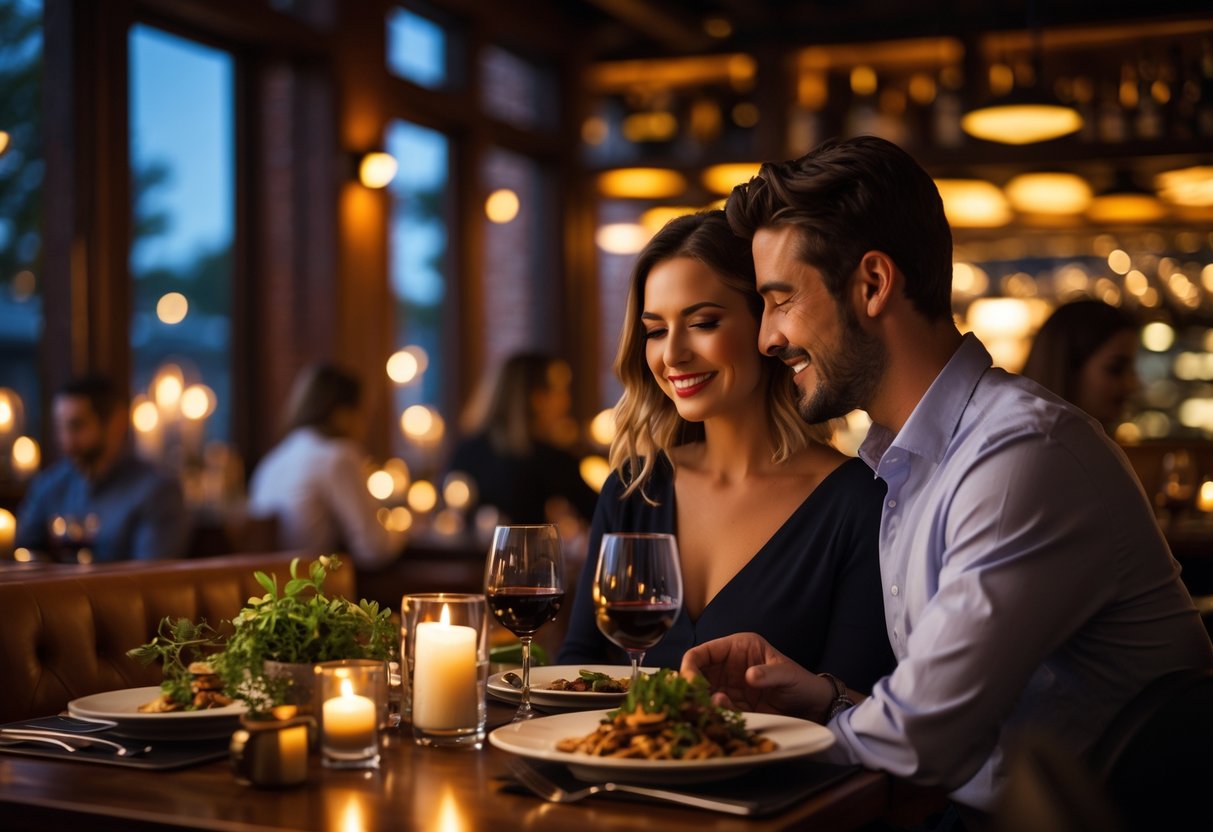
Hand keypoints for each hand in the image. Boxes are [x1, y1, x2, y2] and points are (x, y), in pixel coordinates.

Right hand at [680, 633, 833, 720]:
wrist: (812, 708)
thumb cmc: (801, 682)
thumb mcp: (787, 674)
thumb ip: (769, 674)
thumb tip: (749, 676)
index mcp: (736, 648)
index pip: (702, 653)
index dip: (689, 666)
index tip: (687, 683)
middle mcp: (727, 666)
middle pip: (695, 675)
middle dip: (690, 689)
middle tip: (692, 704)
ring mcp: (728, 688)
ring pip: (702, 695)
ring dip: (701, 705)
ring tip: (710, 713)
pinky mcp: (733, 707)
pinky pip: (716, 711)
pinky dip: (714, 716)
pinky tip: (721, 718)